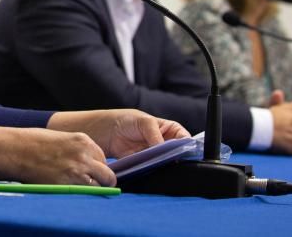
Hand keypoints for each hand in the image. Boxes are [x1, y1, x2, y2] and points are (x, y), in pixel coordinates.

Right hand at [8, 127, 117, 185]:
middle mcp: (84, 155)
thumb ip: (77, 149)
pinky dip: (81, 195)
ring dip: (93, 189)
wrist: (15, 150)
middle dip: (102, 180)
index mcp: (83, 141)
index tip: (88, 171)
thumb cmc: (33, 143)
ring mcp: (77, 171)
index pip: (102, 158)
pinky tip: (71, 191)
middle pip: (107, 174)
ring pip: (100, 187)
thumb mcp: (61, 138)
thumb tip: (87, 163)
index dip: (96, 166)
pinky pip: (85, 194)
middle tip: (92, 184)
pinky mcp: (68, 185)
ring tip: (79, 188)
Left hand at [48, 109, 189, 158]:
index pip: (184, 138)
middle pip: (176, 152)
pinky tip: (151, 171)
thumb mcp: (142, 122)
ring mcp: (154, 155)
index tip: (185, 152)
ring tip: (162, 166)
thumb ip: (154, 134)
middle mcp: (163, 143)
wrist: (104, 132)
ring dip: (164, 165)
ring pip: (165, 162)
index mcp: (168, 129)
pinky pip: (151, 170)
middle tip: (173, 161)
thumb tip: (163, 147)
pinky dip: (152, 171)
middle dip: (176, 157)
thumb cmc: (125, 120)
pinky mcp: (143, 165)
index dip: (187, 145)